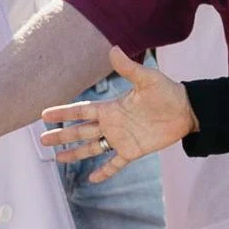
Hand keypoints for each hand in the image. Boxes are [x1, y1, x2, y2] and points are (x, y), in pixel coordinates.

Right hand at [33, 52, 195, 180]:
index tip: (44, 114)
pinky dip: (104, 172)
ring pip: (92, 148)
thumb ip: (128, 68)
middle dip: (62, 136)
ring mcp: (121, 139)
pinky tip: (91, 179)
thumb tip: (113, 48)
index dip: (63, 113)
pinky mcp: (133, 151)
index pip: (81, 110)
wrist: (186, 111)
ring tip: (58, 158)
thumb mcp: (146, 79)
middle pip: (81, 131)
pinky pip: (115, 164)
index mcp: (111, 108)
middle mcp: (112, 124)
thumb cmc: (166, 92)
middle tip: (43, 140)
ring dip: (75, 153)